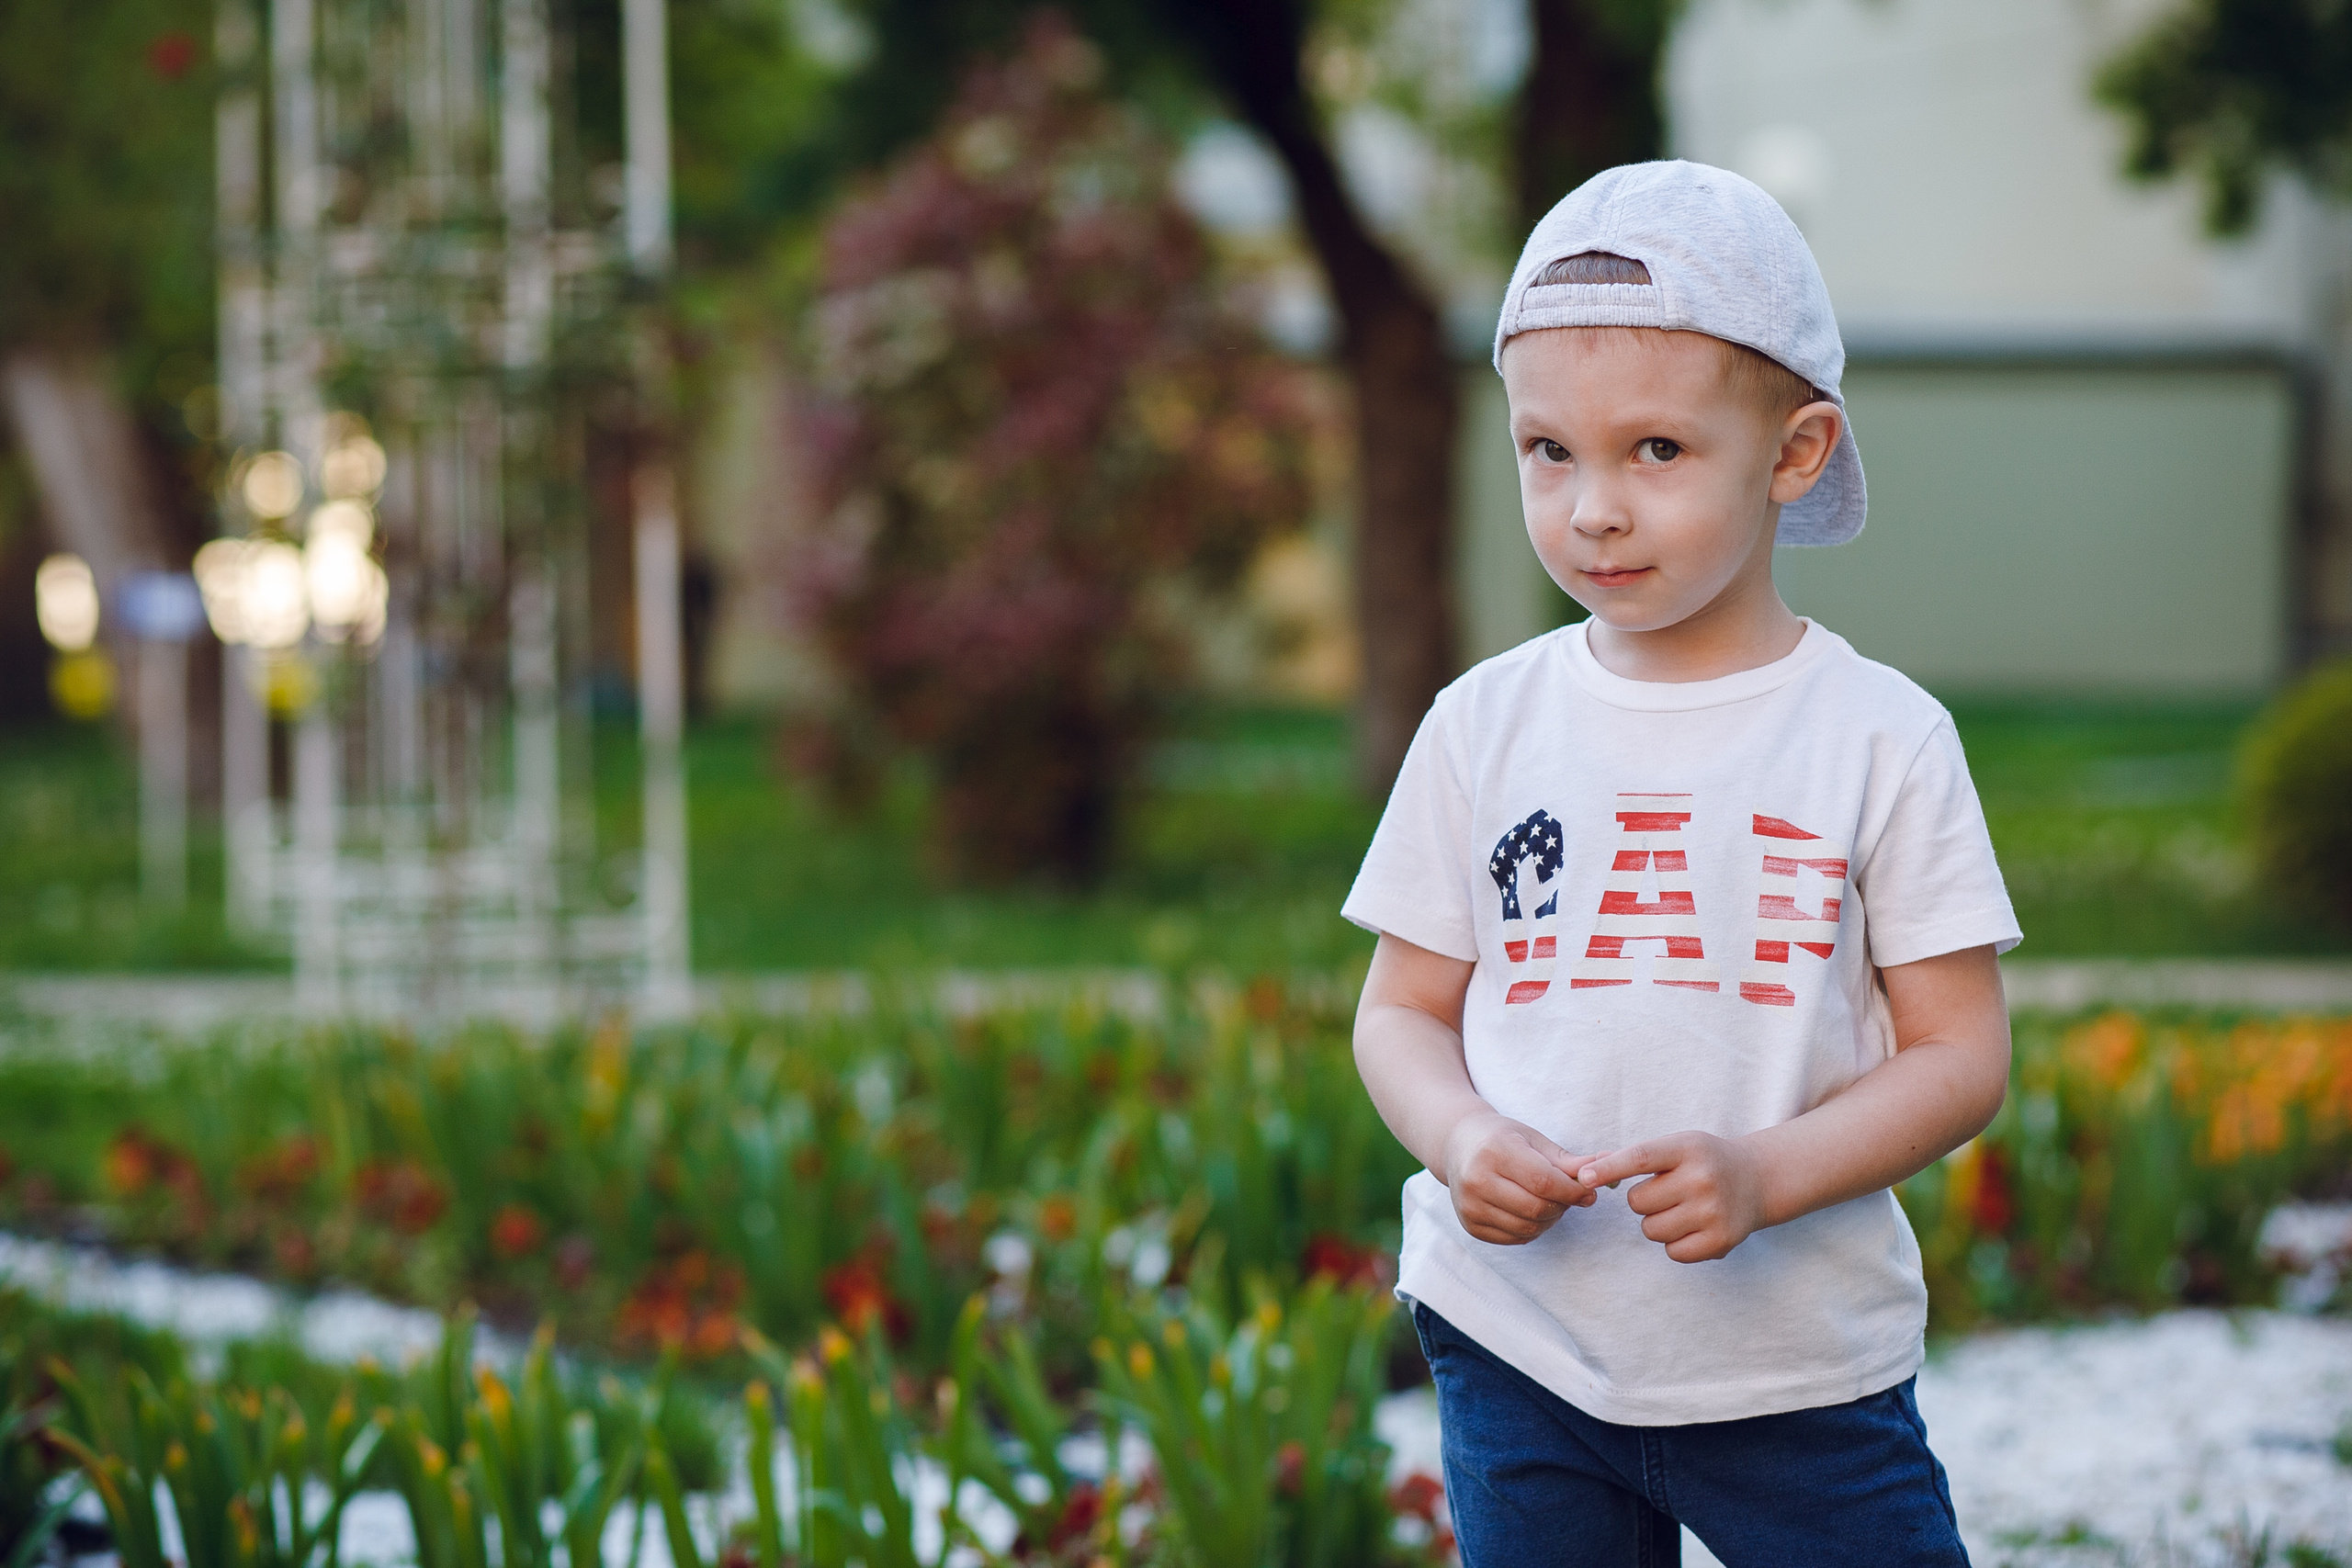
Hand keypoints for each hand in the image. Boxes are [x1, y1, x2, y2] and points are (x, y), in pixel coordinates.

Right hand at [1439, 1111, 1597, 1244]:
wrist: (1457, 1145)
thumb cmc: (1501, 1138)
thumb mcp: (1532, 1139)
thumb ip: (1567, 1160)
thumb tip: (1605, 1169)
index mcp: (1494, 1151)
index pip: (1544, 1181)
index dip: (1572, 1191)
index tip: (1588, 1192)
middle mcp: (1476, 1180)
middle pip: (1536, 1208)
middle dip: (1563, 1206)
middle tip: (1570, 1197)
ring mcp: (1470, 1206)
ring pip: (1527, 1228)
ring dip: (1550, 1220)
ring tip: (1551, 1202)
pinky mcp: (1470, 1226)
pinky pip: (1514, 1239)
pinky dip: (1532, 1229)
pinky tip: (1531, 1212)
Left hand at [1577, 1133, 1766, 1262]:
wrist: (1757, 1179)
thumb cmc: (1704, 1161)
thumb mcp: (1678, 1146)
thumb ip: (1635, 1157)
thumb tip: (1587, 1171)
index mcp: (1688, 1149)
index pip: (1640, 1158)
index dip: (1609, 1169)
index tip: (1584, 1177)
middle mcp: (1703, 1179)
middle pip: (1638, 1202)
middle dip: (1642, 1200)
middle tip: (1667, 1192)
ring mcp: (1714, 1212)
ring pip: (1651, 1229)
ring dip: (1656, 1222)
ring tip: (1681, 1208)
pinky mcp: (1721, 1241)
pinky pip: (1672, 1252)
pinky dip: (1675, 1243)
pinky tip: (1693, 1226)